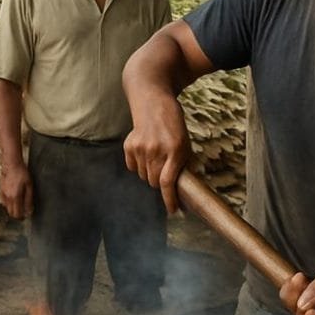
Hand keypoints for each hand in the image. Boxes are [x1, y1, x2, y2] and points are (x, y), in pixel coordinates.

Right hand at [0, 161, 32, 219]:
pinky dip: (9, 204)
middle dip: (17, 214)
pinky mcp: (0, 191)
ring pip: (7, 208)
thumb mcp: (30, 186)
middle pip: (11, 212)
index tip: (27, 216)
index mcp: (16, 197)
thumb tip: (29, 210)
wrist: (11, 165)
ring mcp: (3, 195)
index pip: (17, 213)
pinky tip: (15, 200)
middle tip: (24, 212)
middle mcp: (8, 198)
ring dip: (13, 209)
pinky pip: (4, 202)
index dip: (22, 217)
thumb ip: (29, 199)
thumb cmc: (22, 174)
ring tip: (21, 206)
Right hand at [123, 96, 191, 213]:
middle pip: (154, 182)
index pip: (168, 183)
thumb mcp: (185, 144)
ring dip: (150, 173)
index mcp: (175, 151)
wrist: (154, 103)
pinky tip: (145, 152)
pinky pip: (133, 167)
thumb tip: (182, 189)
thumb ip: (182, 165)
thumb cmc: (174, 126)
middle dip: (160, 182)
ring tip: (156, 157)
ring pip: (144, 176)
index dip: (170, 200)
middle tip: (164, 172)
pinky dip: (139, 165)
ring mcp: (140, 148)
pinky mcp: (129, 146)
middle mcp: (156, 151)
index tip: (174, 210)